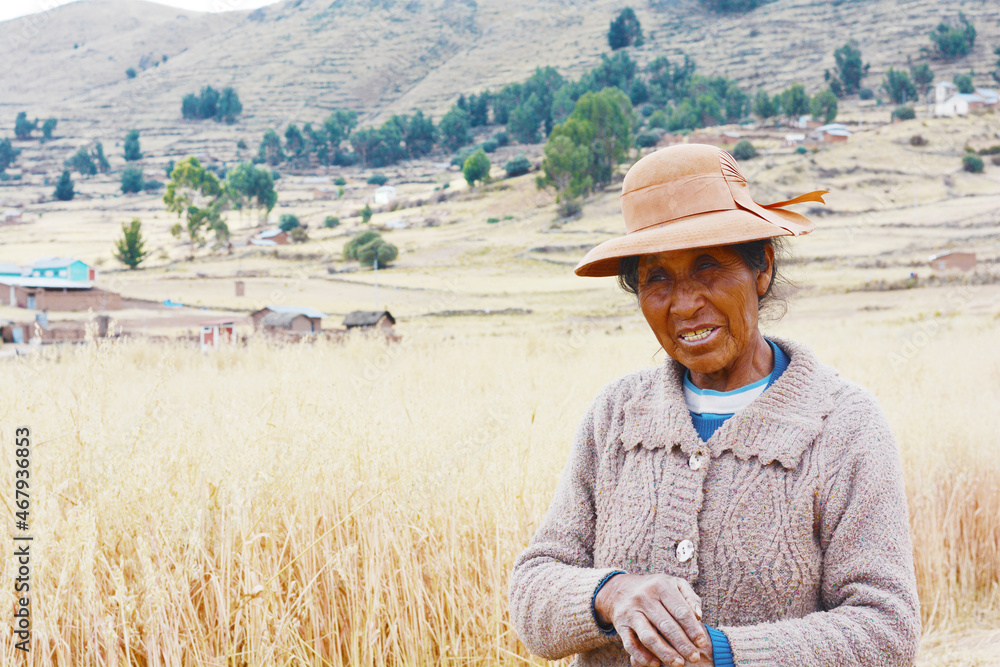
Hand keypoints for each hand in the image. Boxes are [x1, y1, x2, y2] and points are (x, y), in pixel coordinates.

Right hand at [594, 573, 710, 666]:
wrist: (620, 589)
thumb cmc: (655, 589)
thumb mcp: (674, 584)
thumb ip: (690, 598)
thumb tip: (698, 616)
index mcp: (661, 586)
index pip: (680, 611)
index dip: (693, 629)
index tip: (702, 643)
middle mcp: (644, 598)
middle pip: (666, 625)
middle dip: (682, 644)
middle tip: (694, 657)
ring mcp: (631, 612)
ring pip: (648, 637)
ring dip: (665, 652)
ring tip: (679, 663)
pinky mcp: (621, 626)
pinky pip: (631, 644)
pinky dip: (643, 656)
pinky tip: (656, 664)